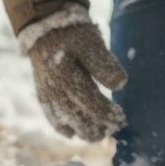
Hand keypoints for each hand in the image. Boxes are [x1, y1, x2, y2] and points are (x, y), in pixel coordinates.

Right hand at [20, 8, 127, 140]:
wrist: (47, 29)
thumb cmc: (74, 36)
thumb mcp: (92, 43)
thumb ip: (105, 64)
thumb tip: (120, 85)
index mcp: (66, 74)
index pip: (89, 100)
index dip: (106, 112)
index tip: (122, 119)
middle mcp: (53, 88)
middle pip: (76, 114)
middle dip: (96, 126)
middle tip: (113, 132)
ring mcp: (46, 93)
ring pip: (64, 119)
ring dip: (82, 130)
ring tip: (99, 136)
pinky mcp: (42, 94)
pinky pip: (51, 116)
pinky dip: (61, 126)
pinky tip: (73, 134)